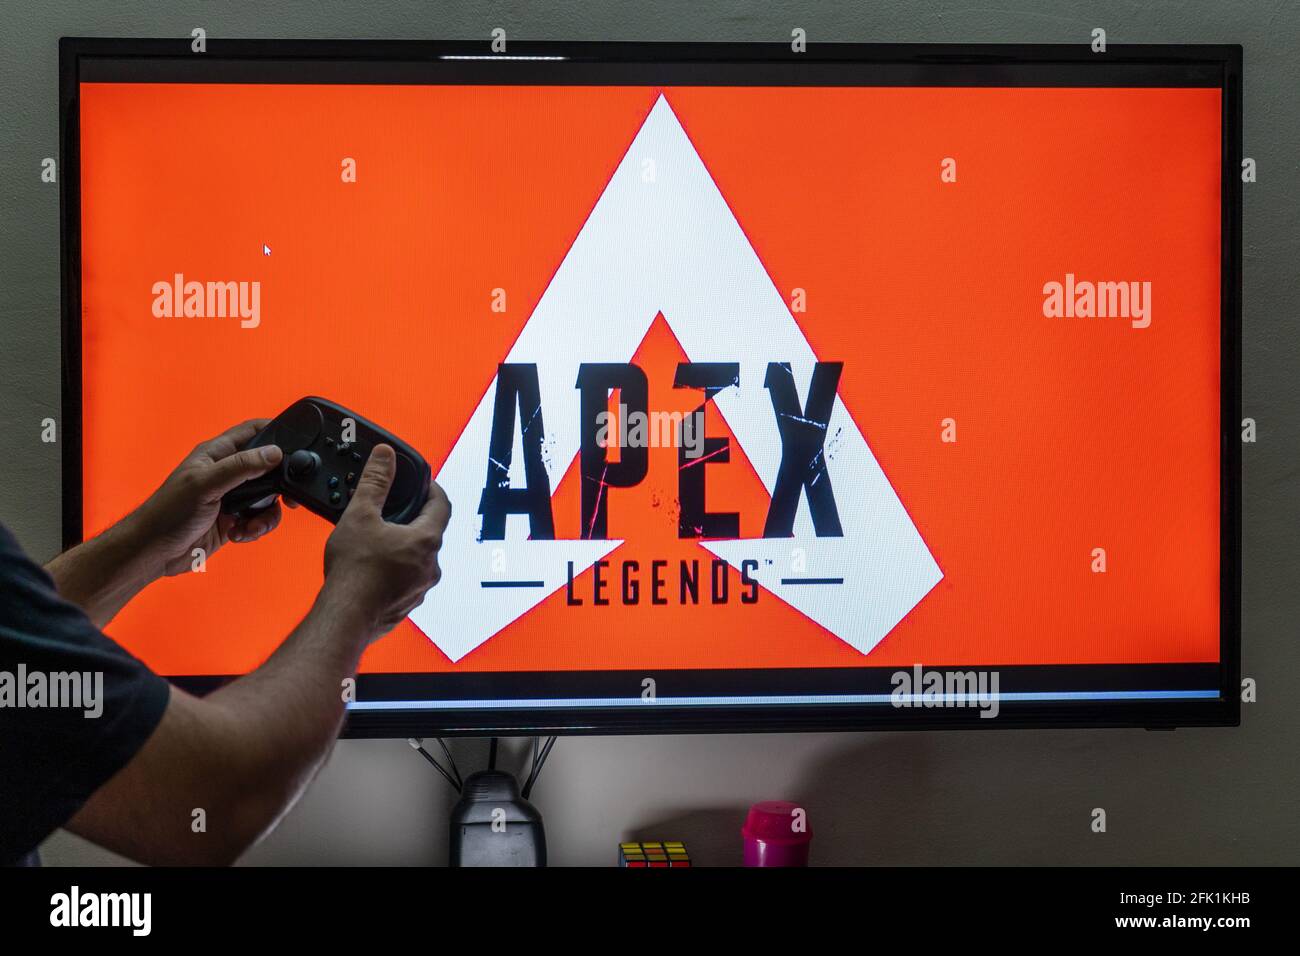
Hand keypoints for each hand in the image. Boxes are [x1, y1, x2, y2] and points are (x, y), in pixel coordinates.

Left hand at [132, 419, 288, 576]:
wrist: (155, 552)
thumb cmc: (167, 513)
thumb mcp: (205, 484)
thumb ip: (241, 467)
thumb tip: (274, 453)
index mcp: (217, 454)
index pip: (253, 431)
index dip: (275, 431)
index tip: (297, 441)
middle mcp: (227, 472)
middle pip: (269, 467)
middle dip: (280, 483)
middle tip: (287, 496)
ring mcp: (232, 496)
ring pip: (269, 498)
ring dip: (267, 514)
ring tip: (250, 524)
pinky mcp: (235, 519)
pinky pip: (260, 519)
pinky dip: (257, 528)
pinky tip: (239, 533)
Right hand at [323, 444, 449, 640]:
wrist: (345, 617)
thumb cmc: (355, 570)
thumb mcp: (361, 515)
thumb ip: (376, 482)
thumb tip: (385, 456)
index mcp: (427, 541)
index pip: (442, 504)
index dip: (433, 489)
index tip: (422, 483)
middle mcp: (431, 566)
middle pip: (430, 532)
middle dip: (413, 519)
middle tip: (393, 510)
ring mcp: (420, 589)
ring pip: (418, 559)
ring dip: (403, 546)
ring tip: (378, 540)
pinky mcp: (406, 605)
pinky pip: (406, 580)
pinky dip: (394, 570)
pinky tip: (373, 568)